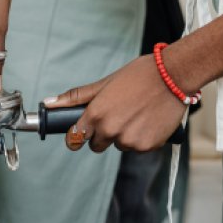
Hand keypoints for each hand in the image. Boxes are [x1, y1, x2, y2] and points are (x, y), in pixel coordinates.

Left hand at [46, 55, 186, 152]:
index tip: (82, 132)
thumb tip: (48, 103)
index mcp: (96, 115)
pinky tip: (149, 119)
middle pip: (97, 145)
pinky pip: (138, 147)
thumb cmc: (139, 75)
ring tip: (137, 113)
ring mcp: (130, 141)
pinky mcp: (148, 146)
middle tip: (118, 114)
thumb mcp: (104, 83)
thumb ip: (76, 98)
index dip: (78, 135)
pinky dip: (142, 137)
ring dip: (124, 134)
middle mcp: (111, 131)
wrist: (174, 76)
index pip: (75, 139)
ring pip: (119, 145)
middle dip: (103, 134)